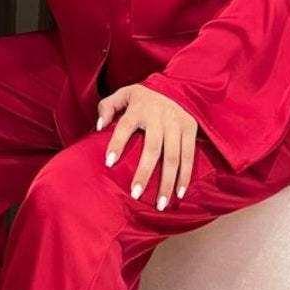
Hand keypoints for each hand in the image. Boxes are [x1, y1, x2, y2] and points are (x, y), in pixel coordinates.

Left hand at [96, 83, 198, 209]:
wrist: (176, 85)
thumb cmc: (143, 98)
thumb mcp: (123, 94)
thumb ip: (107, 107)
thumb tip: (99, 126)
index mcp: (139, 108)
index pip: (125, 125)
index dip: (117, 143)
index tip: (108, 162)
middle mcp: (160, 116)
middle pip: (153, 148)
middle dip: (144, 172)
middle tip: (135, 194)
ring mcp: (177, 123)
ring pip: (173, 156)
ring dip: (167, 181)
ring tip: (159, 203)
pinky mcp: (190, 129)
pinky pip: (189, 156)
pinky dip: (185, 176)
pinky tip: (178, 193)